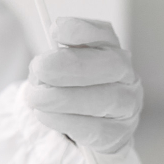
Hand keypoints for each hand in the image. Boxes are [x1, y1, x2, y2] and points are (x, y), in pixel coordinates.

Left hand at [25, 17, 142, 153]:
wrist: (81, 126)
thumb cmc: (67, 89)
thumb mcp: (55, 69)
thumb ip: (51, 62)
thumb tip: (41, 66)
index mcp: (109, 51)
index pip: (104, 33)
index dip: (82, 30)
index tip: (55, 30)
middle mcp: (126, 75)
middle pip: (111, 65)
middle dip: (72, 65)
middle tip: (39, 68)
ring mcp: (128, 105)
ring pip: (106, 99)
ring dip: (64, 98)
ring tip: (35, 98)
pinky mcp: (120, 134)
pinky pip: (98, 129)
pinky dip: (66, 121)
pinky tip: (45, 115)